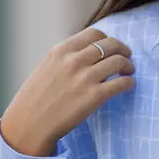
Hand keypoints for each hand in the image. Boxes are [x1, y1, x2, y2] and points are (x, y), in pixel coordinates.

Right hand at [0, 27, 135, 156]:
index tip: (112, 47)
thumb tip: (87, 55)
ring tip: (129, 71)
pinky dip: (129, 82)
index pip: (94, 34)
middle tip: (127, 57)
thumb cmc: (35, 99)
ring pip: (119, 61)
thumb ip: (65, 58)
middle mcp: (74, 61)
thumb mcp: (46, 68)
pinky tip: (128, 85)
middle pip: (110, 45)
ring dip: (128, 65)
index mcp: (61, 51)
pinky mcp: (94, 96)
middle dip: (123, 49)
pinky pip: (121, 83)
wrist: (29, 124)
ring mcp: (85, 78)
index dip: (108, 39)